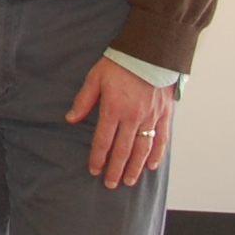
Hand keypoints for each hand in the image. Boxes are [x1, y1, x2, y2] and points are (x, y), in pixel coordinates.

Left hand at [63, 56, 173, 188]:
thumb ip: (84, 100)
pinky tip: (151, 165)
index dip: (98, 157)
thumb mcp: (96, 77)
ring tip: (129, 181)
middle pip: (123, 150)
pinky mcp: (164, 114)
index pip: (103, 140)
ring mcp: (151, 117)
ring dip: (135, 167)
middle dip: (116, 169)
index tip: (94, 170)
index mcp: (114, 109)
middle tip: (110, 184)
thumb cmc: (121, 62)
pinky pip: (162, 139)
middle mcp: (133, 117)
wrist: (151, 50)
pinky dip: (157, 154)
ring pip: (142, 149)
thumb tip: (70, 119)